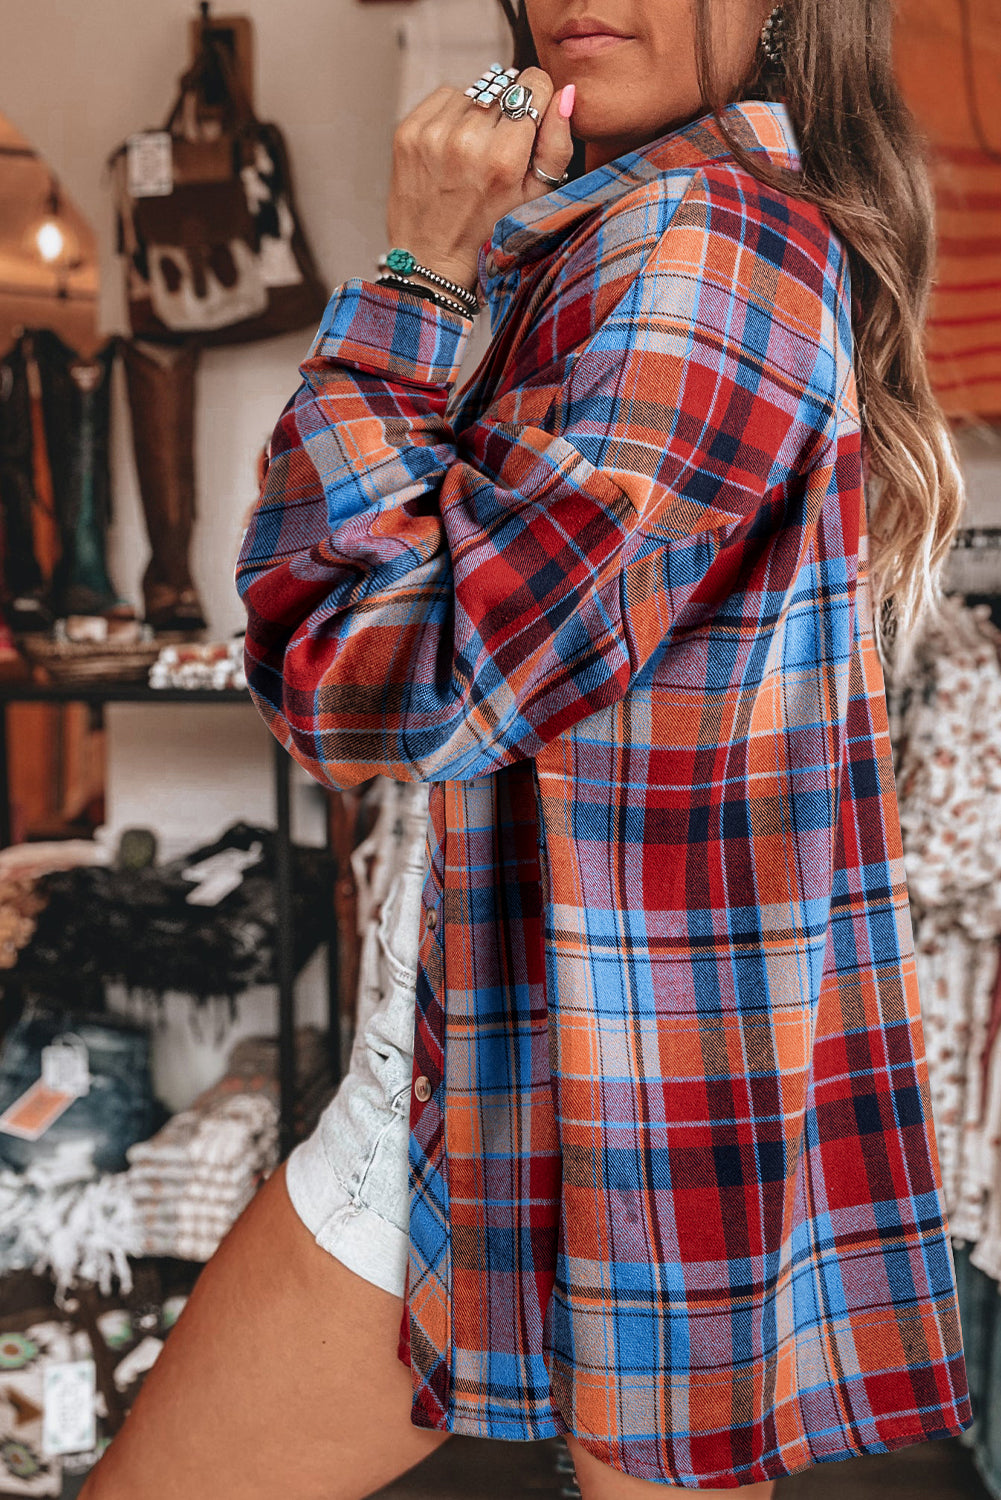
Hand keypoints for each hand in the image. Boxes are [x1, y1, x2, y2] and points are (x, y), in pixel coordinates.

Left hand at [386, 68, 574, 293]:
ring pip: (474, 90)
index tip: (531, 121)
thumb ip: (556, 145)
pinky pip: (444, 96)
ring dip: (479, 112)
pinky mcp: (408, 132)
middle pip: (503, 89)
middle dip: (508, 112)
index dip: (538, 100)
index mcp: (503, 159)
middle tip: (498, 150)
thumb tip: (564, 93)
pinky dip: (453, 113)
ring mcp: (432, 135)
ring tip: (474, 152)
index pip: (532, 86)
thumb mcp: (535, 200)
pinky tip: (453, 146)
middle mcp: (466, 141)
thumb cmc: (489, 235)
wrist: (431, 262)